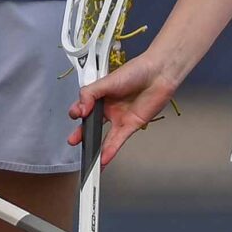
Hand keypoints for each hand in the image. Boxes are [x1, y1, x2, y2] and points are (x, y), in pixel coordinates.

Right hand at [69, 48, 181, 164]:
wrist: (159, 74)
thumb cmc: (136, 72)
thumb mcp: (107, 80)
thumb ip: (90, 93)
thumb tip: (80, 108)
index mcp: (100, 95)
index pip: (83, 106)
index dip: (77, 111)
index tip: (77, 113)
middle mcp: (108, 108)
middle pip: (91, 124)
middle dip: (81, 134)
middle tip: (73, 141)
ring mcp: (119, 118)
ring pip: (104, 136)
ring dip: (95, 147)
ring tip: (86, 157)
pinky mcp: (131, 126)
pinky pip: (118, 141)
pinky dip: (110, 151)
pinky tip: (103, 159)